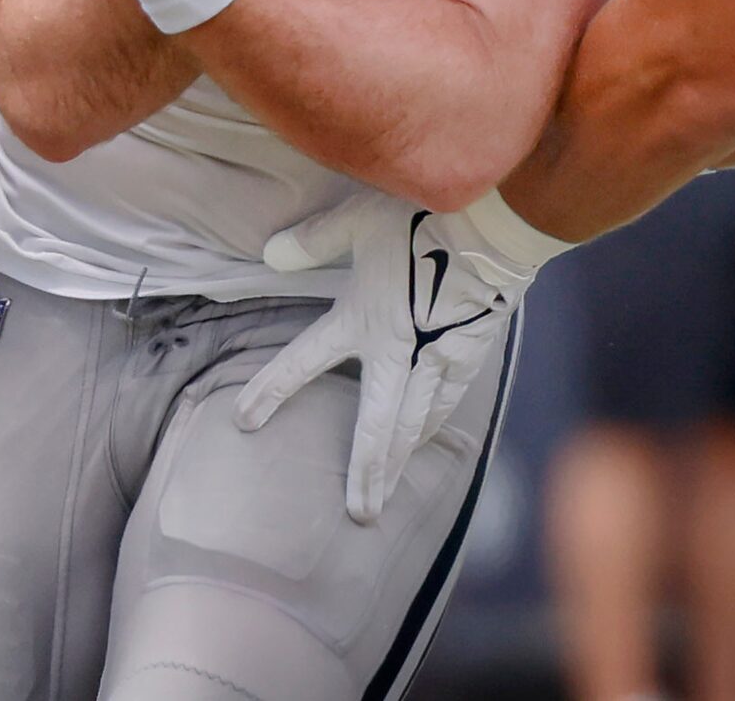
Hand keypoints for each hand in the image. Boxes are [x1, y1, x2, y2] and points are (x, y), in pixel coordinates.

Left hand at [234, 189, 567, 521]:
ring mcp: (435, 360)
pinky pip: (446, 403)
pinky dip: (432, 426)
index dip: (271, 391)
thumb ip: (313, 240)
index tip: (243, 421)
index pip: (303, 362)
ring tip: (387, 494)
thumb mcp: (357, 220)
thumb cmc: (420, 218)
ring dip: (399, 463)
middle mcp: (394, 352)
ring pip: (414, 425)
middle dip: (366, 475)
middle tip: (360, 516)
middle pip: (375, 427)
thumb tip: (269, 253)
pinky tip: (426, 440)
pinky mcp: (468, 355)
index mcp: (359, 320)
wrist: (490, 226)